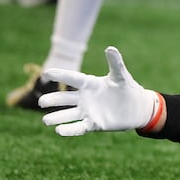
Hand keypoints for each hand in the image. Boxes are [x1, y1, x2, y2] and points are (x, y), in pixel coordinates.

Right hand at [39, 46, 160, 136]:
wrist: (137, 107)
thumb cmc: (127, 88)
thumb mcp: (121, 76)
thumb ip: (115, 63)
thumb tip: (110, 48)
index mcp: (90, 84)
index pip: (72, 78)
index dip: (60, 75)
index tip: (46, 72)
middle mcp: (85, 98)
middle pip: (65, 98)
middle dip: (53, 100)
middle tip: (42, 102)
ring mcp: (88, 111)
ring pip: (68, 114)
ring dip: (57, 117)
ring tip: (46, 120)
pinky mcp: (94, 124)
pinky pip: (79, 127)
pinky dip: (70, 130)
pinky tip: (59, 131)